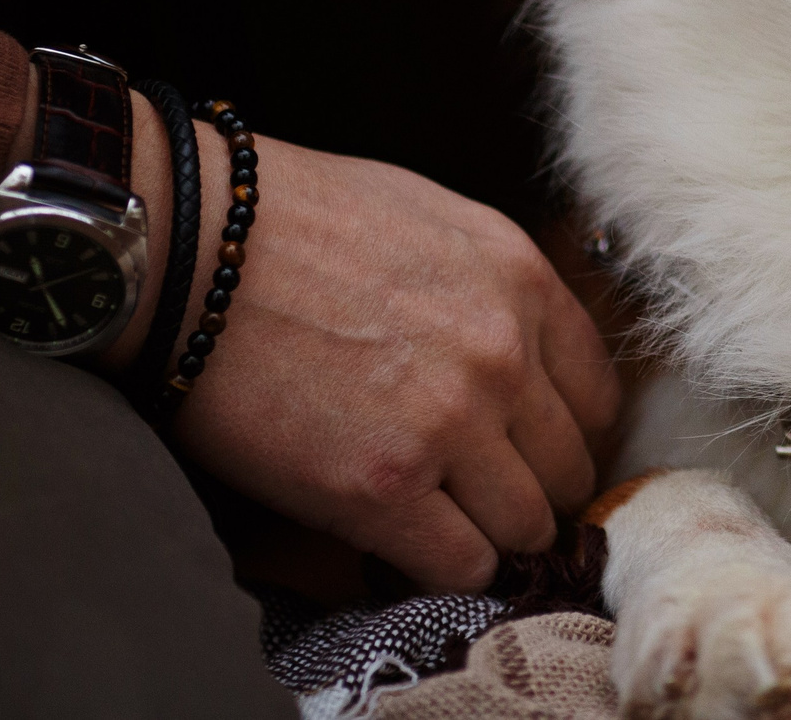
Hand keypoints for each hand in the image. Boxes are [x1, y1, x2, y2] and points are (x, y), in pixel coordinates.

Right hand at [106, 100, 620, 590]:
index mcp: (523, 284)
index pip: (598, 397)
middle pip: (568, 470)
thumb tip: (524, 353)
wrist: (192, 246)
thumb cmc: (298, 223)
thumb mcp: (437, 223)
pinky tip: (406, 542)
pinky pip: (461, 565)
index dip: (567, 435)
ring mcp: (449, 425)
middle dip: (532, 490)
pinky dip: (443, 567)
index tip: (532, 452)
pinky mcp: (382, 489)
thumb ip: (496, 291)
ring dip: (489, 535)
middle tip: (483, 496)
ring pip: (525, 527)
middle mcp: (504, 356)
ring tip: (441, 522)